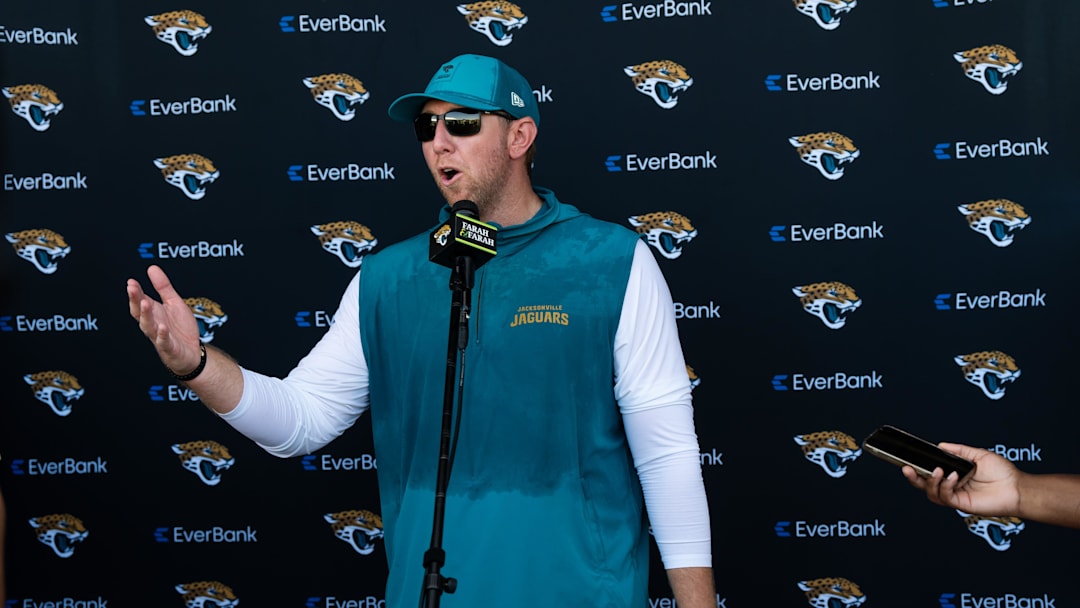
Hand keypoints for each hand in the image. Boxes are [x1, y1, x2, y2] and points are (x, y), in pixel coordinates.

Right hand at [127, 265, 202, 374]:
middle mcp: (154, 324)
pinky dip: (162, 335)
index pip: (140, 300)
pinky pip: (164, 342)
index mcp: (154, 312)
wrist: (192, 352)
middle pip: (140, 312)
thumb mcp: (174, 303)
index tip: (131, 281)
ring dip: (146, 315)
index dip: (135, 291)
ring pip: (148, 326)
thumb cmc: (181, 329)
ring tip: (145, 303)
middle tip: (132, 288)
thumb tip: (152, 268)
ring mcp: (160, 336)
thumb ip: (163, 287)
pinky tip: (162, 327)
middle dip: (135, 300)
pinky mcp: (169, 348)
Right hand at [902, 442, 1021, 516]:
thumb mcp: (978, 455)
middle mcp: (953, 486)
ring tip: (937, 471)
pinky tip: (953, 477)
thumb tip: (941, 445)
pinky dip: (946, 486)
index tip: (909, 459)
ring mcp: (956, 496)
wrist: (1017, 488)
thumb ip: (959, 451)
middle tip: (906, 468)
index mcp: (954, 474)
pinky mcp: (962, 504)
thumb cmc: (1003, 473)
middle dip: (913, 477)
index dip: (919, 467)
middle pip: (925, 485)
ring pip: (931, 493)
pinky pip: (946, 497)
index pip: (931, 472)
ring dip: (930, 481)